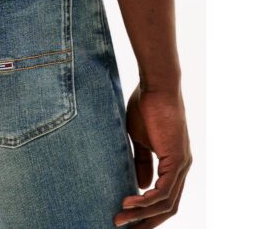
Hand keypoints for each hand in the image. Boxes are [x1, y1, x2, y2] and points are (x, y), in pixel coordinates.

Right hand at [114, 83, 191, 227]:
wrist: (155, 86)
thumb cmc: (146, 107)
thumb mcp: (139, 139)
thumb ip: (142, 161)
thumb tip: (141, 185)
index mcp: (173, 162)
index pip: (164, 197)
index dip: (147, 211)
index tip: (126, 218)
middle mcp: (181, 167)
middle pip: (167, 207)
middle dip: (145, 222)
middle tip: (123, 228)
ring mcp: (181, 164)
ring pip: (165, 203)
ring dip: (142, 214)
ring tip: (119, 219)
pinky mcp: (177, 158)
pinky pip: (163, 190)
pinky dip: (146, 201)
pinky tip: (128, 203)